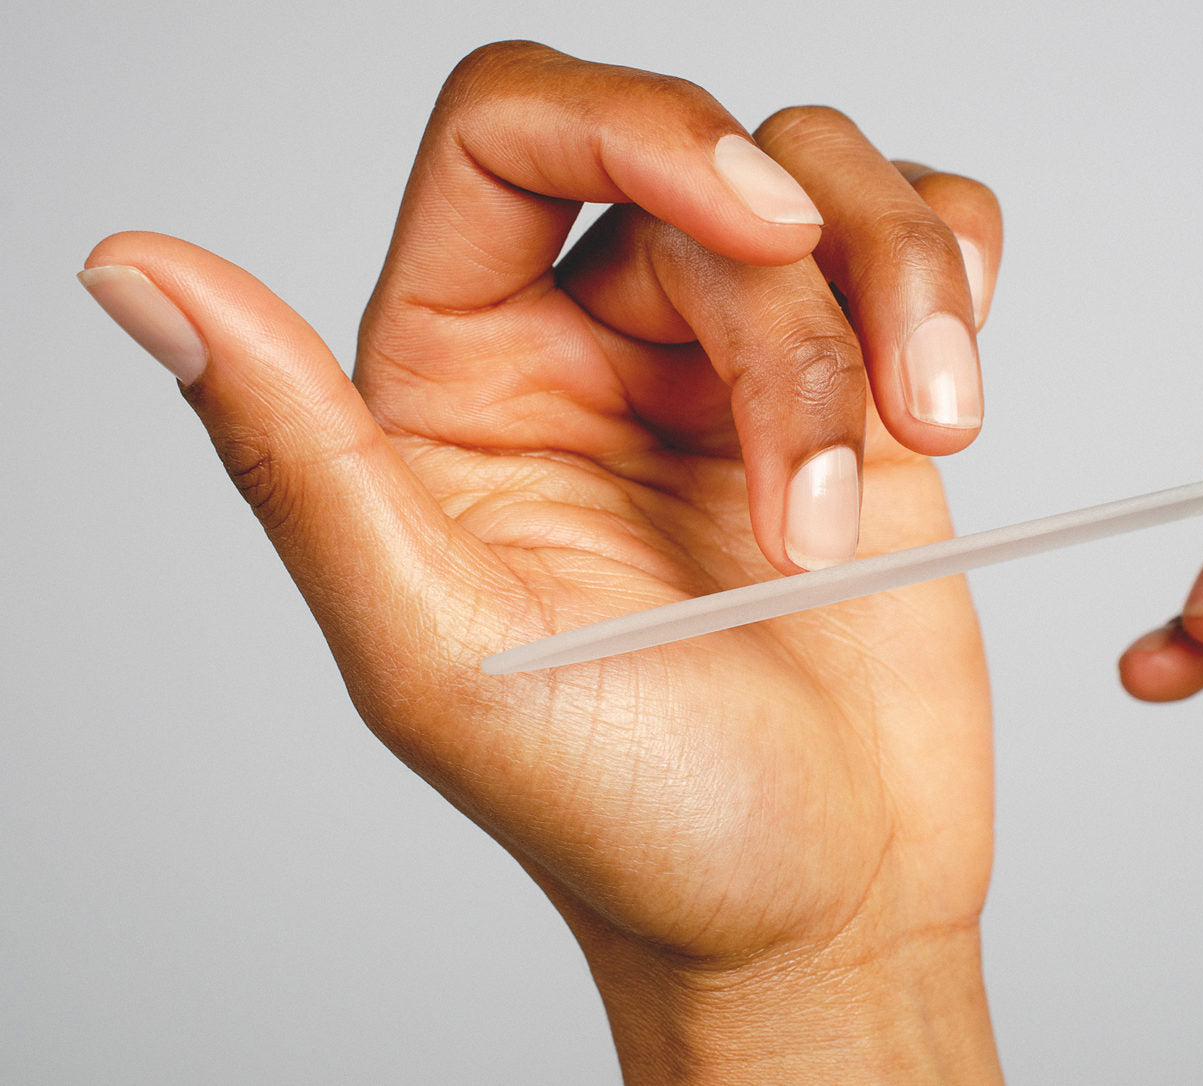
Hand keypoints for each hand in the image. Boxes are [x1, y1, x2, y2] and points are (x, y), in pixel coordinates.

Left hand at [79, 42, 1003, 1082]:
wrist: (818, 911)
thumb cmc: (639, 828)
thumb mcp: (444, 661)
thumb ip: (299, 457)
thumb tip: (139, 274)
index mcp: (454, 388)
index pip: (511, 132)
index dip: (641, 128)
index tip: (762, 227)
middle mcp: (590, 352)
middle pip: (707, 183)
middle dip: (797, 330)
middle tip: (820, 510)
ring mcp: (732, 373)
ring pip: (829, 191)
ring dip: (898, 307)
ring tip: (913, 470)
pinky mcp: (860, 402)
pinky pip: (917, 240)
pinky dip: (953, 284)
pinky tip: (945, 400)